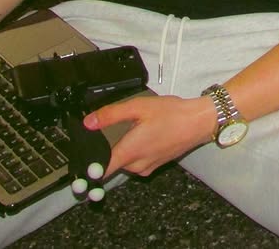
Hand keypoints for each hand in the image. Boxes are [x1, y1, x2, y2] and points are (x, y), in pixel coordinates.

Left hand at [83, 94, 214, 177]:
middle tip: (112, 131)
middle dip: (109, 150)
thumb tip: (88, 122)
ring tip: (134, 128)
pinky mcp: (156, 164)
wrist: (199, 122)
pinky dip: (137, 150)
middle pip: (112, 164)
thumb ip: (111, 114)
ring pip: (126, 162)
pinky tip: (146, 133)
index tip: (79, 167)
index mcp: (129, 152)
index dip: (87, 170)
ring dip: (125, 149)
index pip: (100, 172)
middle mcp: (137, 165)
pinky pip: (138, 161)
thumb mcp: (138, 107)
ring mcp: (148, 166)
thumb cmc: (172, 114)